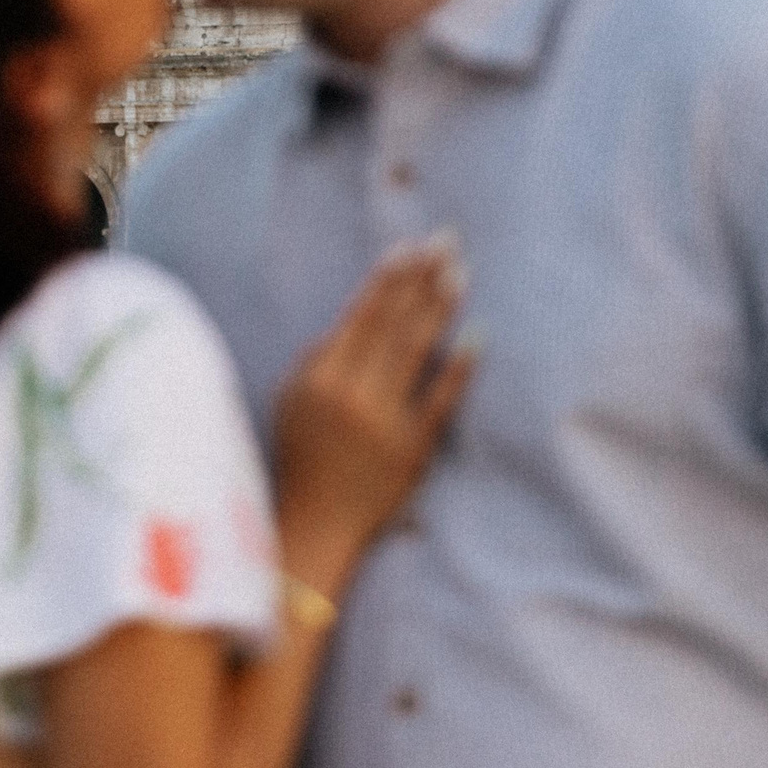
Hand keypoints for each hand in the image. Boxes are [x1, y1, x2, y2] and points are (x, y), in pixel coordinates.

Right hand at [271, 241, 474, 591]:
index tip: (410, 246)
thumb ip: (318, 355)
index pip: (361, 314)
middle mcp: (353, 395)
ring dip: (440, 307)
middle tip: (446, 240)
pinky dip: (458, 367)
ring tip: (459, 272)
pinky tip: (477, 335)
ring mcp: (386, 422)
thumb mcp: (291, 398)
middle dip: (421, 278)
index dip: (388, 278)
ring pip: (417, 351)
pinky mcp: (414, 449)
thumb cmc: (301, 455)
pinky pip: (442, 400)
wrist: (315, 526)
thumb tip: (358, 316)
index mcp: (320, 377)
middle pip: (394, 323)